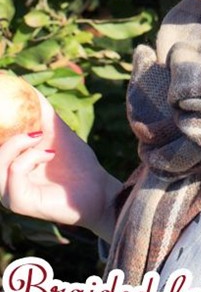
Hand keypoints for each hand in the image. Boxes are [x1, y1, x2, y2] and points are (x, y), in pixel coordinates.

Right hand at [0, 89, 121, 242]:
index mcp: (9, 166)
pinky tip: (49, 153)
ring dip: (17, 143)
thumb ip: (41, 114)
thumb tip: (29, 88)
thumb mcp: (56, 132)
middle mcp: (4, 181)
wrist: (99, 188)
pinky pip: (14, 172)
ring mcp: (9, 194)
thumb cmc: (78, 164)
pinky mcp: (19, 203)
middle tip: (18, 118)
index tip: (1, 96)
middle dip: (1, 134)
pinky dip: (31, 156)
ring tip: (39, 136)